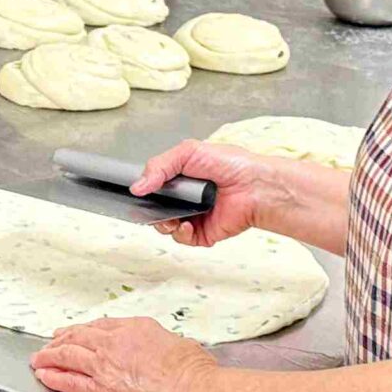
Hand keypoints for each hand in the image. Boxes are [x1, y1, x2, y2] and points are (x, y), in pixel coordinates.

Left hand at [30, 316, 218, 391]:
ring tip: (39, 360)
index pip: (100, 326)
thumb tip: (159, 351)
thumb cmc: (195, 374)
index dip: (83, 330)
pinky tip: (45, 377)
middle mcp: (114, 344)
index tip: (76, 332)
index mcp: (135, 328)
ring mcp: (104, 368)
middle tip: (50, 344)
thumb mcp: (179, 344)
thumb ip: (159, 345)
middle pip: (78, 338)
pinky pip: (69, 383)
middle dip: (60, 340)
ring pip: (67, 357)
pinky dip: (54, 378)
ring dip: (49, 357)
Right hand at [131, 141, 288, 246]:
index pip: (155, 187)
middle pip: (157, 208)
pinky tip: (185, 224)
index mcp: (183, 178)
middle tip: (151, 207)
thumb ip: (158, 166)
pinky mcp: (203, 233)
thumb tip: (137, 187)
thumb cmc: (230, 164)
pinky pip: (183, 239)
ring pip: (166, 226)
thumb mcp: (187, 152)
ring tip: (170, 217)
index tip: (139, 193)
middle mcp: (187, 198)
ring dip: (163, 223)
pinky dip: (180, 233)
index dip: (146, 191)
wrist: (254, 186)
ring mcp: (194, 216)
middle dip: (150, 210)